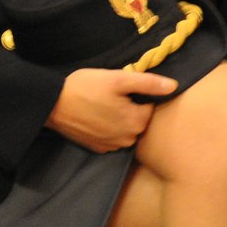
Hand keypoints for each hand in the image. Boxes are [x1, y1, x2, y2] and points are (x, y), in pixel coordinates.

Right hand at [44, 67, 176, 151]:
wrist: (52, 104)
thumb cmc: (85, 87)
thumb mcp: (118, 79)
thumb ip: (148, 83)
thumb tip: (174, 86)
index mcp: (137, 121)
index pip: (150, 106)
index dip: (138, 94)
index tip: (123, 87)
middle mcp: (128, 139)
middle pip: (138, 119)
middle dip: (129, 107)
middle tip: (110, 93)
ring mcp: (112, 146)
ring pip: (124, 129)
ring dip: (118, 118)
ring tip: (101, 103)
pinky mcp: (97, 148)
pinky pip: (110, 137)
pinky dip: (106, 127)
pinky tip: (94, 115)